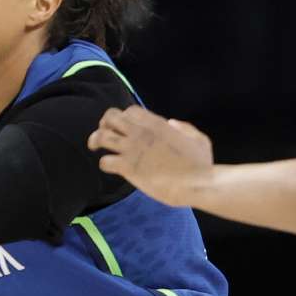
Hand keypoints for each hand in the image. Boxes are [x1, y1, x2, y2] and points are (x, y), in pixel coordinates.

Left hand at [88, 106, 215, 206]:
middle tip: (105, 132)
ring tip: (94, 146)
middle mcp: (140, 133)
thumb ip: (185, 128)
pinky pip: (105, 161)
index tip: (125, 126)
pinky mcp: (128, 167)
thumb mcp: (199, 140)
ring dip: (95, 140)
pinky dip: (104, 163)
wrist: (196, 184)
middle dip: (105, 123)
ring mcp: (132, 149)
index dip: (125, 116)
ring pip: (101, 137)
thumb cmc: (201, 164)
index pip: (130, 111)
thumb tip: (171, 123)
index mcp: (156, 124)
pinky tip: (110, 167)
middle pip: (110, 117)